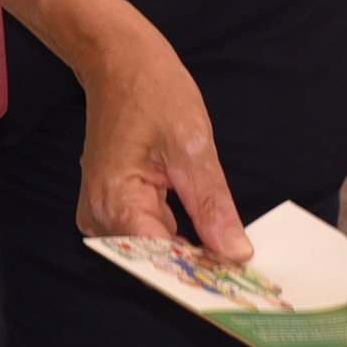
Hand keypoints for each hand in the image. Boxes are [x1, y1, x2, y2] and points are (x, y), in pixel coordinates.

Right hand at [71, 5, 249, 263]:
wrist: (120, 61)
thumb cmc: (153, 90)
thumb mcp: (193, 145)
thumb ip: (211, 204)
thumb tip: (235, 252)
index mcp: (114, 202)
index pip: (158, 260)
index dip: (200, 273)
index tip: (240, 285)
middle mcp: (99, 216)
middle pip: (154, 259)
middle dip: (198, 263)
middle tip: (247, 271)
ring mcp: (102, 213)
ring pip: (154, 248)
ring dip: (191, 249)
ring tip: (234, 255)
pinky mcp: (113, 205)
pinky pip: (149, 232)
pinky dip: (178, 233)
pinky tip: (208, 233)